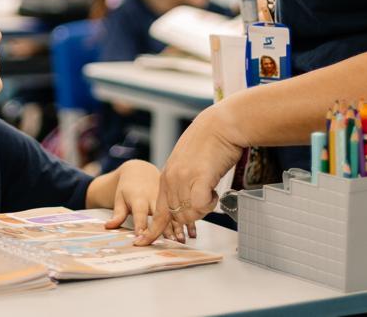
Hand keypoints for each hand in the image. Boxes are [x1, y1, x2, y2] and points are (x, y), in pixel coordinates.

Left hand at [105, 160, 194, 242]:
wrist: (139, 170)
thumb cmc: (128, 188)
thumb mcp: (119, 198)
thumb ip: (117, 214)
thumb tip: (108, 226)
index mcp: (139, 198)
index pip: (140, 214)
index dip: (141, 226)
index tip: (141, 238)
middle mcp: (153, 198)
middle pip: (159, 215)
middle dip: (165, 228)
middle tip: (170, 242)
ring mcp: (164, 198)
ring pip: (172, 214)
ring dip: (178, 227)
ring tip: (181, 240)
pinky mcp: (172, 198)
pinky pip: (181, 210)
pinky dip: (187, 221)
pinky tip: (191, 233)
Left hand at [136, 103, 244, 245]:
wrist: (222, 124)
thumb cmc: (210, 141)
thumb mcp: (187, 162)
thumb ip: (183, 180)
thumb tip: (188, 201)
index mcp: (166, 175)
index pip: (157, 211)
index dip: (153, 229)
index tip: (144, 242)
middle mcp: (171, 179)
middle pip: (175, 216)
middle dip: (189, 219)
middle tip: (204, 204)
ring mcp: (183, 178)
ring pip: (188, 213)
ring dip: (203, 209)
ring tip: (211, 191)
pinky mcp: (199, 177)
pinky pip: (201, 205)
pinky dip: (210, 204)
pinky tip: (214, 192)